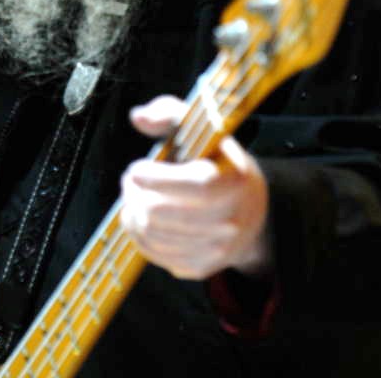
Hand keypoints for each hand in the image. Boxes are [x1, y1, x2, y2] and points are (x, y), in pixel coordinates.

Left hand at [119, 95, 270, 280]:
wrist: (251, 209)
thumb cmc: (216, 161)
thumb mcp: (201, 129)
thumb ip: (169, 112)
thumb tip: (138, 118)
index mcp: (234, 181)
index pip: (194, 186)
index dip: (156, 179)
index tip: (135, 169)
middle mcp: (229, 220)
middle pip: (161, 215)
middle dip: (134, 195)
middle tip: (129, 181)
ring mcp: (216, 249)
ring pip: (152, 236)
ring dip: (131, 214)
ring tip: (132, 197)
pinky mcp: (202, 268)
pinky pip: (156, 255)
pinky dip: (139, 236)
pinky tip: (140, 217)